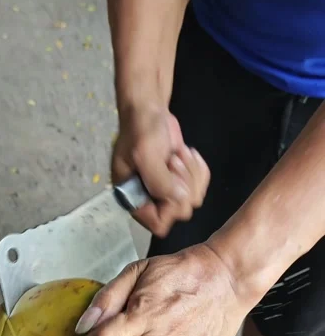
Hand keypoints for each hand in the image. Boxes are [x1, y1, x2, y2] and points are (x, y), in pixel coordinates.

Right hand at [112, 104, 209, 236]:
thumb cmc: (140, 131)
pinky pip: (201, 187)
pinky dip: (199, 169)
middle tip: (171, 160)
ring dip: (191, 173)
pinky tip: (187, 154)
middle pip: (181, 212)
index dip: (170, 207)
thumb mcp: (145, 154)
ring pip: (194, 199)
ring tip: (176, 154)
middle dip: (182, 183)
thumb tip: (180, 200)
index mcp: (133, 199)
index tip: (169, 181)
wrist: (149, 111)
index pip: (158, 224)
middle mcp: (150, 201)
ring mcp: (167, 192)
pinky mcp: (181, 182)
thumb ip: (159, 181)